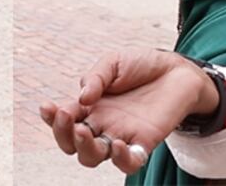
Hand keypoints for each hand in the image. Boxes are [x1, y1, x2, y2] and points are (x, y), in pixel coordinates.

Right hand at [38, 49, 218, 173]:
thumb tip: (82, 98)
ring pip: (92, 157)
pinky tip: (118, 144)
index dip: (51, 117)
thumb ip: (95, 77)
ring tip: (84, 131)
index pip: (64, 119)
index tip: (47, 106)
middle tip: (66, 115)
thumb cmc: (143, 65)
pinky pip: (128, 163)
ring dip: (83, 148)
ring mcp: (121, 136)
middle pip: (72, 144)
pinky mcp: (143, 143)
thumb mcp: (114, 62)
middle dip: (63, 134)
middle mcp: (101, 125)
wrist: (177, 69)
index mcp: (90, 106)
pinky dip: (120, 159)